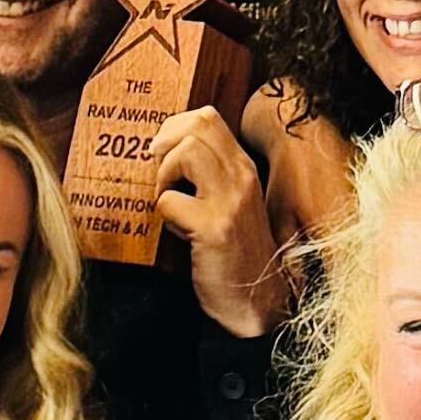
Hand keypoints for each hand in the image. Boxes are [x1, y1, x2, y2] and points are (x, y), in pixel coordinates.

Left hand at [154, 106, 287, 337]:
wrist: (258, 302)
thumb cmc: (235, 255)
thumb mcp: (229, 204)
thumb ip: (209, 176)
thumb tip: (164, 151)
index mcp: (243, 169)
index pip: (207, 118)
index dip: (174, 128)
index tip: (163, 155)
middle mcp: (241, 177)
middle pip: (196, 125)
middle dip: (165, 146)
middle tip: (162, 177)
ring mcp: (230, 201)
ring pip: (185, 152)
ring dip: (163, 177)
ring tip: (171, 203)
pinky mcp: (215, 228)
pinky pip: (170, 201)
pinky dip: (164, 216)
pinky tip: (180, 233)